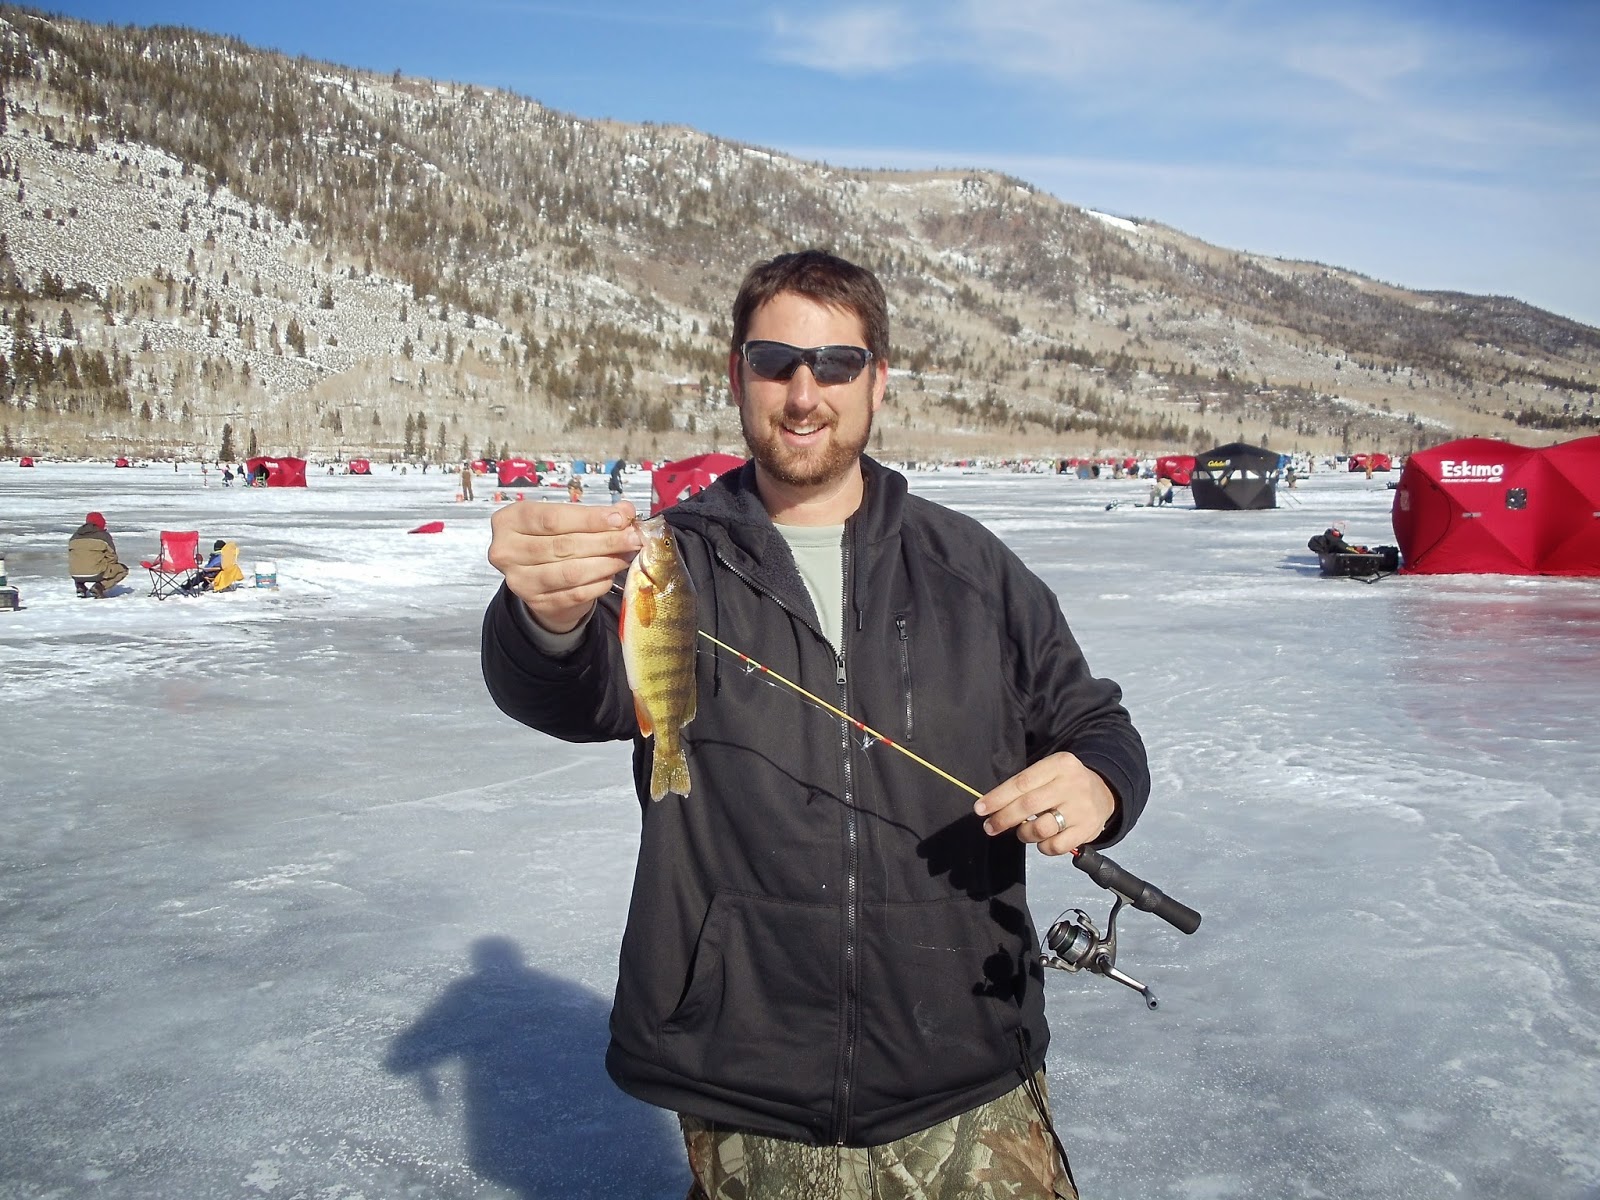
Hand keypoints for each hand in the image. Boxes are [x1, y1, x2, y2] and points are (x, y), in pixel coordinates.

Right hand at [487, 499, 641, 633]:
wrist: (538, 580)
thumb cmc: (551, 541)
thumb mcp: (565, 520)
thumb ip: (592, 514)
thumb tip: (625, 511)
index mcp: (510, 520)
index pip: (553, 518)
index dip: (590, 519)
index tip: (620, 518)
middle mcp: (507, 551)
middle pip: (564, 545)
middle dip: (605, 541)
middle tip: (632, 538)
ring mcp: (520, 580)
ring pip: (571, 572)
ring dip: (605, 563)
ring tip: (625, 555)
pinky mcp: (538, 603)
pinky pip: (576, 593)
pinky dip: (599, 583)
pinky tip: (611, 574)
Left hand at [973, 752, 1116, 856]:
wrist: (1105, 791)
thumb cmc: (1065, 783)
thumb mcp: (1050, 771)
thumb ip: (1026, 786)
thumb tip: (992, 807)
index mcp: (1059, 764)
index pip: (1022, 782)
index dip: (998, 798)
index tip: (980, 809)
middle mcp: (1072, 785)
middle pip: (1029, 805)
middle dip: (1004, 818)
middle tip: (990, 826)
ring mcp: (1082, 808)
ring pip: (1041, 828)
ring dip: (1024, 834)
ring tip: (1022, 832)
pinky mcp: (1088, 830)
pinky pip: (1056, 846)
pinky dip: (1043, 847)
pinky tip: (1042, 841)